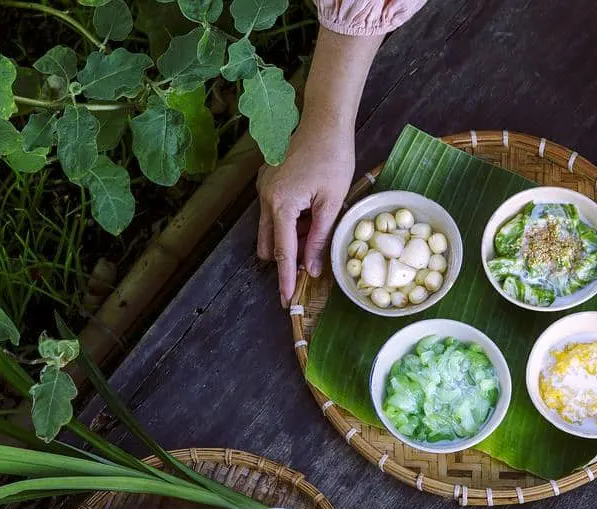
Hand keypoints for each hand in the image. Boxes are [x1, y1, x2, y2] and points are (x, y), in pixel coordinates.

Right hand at [256, 120, 354, 305]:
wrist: (324, 121)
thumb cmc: (333, 157)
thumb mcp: (332, 201)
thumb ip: (319, 237)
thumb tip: (311, 268)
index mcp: (281, 204)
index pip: (282, 252)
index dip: (286, 278)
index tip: (286, 299)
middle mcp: (265, 198)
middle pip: (268, 243)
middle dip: (286, 256)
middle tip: (310, 260)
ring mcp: (263, 188)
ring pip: (270, 228)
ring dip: (290, 236)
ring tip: (316, 221)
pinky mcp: (267, 181)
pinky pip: (273, 211)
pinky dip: (289, 219)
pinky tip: (310, 208)